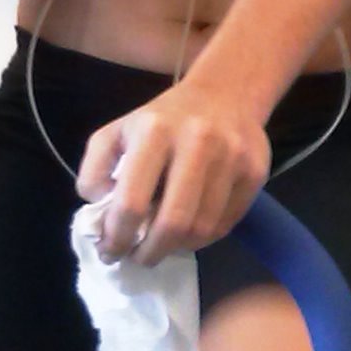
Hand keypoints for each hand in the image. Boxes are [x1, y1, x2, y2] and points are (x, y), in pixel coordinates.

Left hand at [78, 81, 270, 265]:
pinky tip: (187, 232)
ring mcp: (231, 157)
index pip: (131, 202)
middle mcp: (196, 141)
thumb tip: (98, 209)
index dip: (117, 236)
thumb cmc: (163, 120)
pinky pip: (225, 225)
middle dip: (149, 252)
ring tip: (161, 245)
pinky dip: (202, 238)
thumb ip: (95, 167)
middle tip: (137, 258)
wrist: (225, 93)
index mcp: (154, 131)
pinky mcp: (255, 172)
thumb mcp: (118, 131)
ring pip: (201, 229)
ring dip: (176, 248)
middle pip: (172, 223)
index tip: (110, 250)